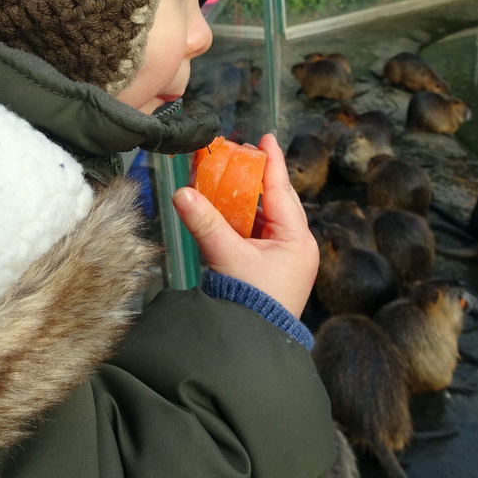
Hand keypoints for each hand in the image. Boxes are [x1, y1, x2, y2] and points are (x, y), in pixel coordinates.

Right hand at [172, 133, 316, 318]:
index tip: (266, 137)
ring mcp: (284, 258)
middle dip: (257, 177)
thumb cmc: (250, 301)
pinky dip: (242, 219)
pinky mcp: (271, 268)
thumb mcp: (226, 255)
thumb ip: (204, 221)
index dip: (272, 162)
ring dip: (246, 199)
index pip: (281, 190)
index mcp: (296, 239)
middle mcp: (295, 245)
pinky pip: (257, 234)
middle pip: (276, 200)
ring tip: (229, 177)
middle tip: (242, 154)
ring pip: (265, 217)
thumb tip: (181, 192)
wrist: (252, 340)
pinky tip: (227, 209)